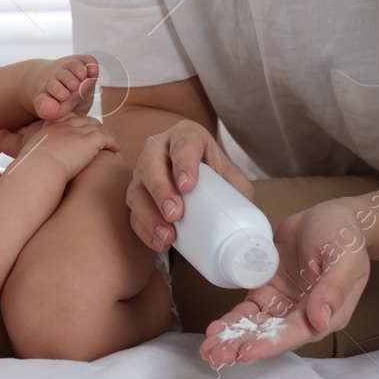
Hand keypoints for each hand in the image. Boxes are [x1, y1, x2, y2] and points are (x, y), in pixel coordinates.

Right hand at [0, 114, 119, 181]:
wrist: (39, 168)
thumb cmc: (28, 163)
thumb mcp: (18, 146)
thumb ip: (8, 140)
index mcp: (50, 125)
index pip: (66, 117)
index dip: (75, 121)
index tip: (80, 125)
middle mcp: (65, 125)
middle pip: (83, 120)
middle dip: (92, 125)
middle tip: (100, 132)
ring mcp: (79, 132)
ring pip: (96, 128)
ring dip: (104, 134)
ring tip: (110, 141)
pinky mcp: (90, 141)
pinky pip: (106, 138)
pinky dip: (112, 142)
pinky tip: (115, 148)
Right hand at [127, 119, 254, 254]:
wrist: (200, 183)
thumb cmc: (217, 177)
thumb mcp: (232, 177)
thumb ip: (239, 192)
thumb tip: (246, 218)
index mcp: (186, 136)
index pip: (182, 142)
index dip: (183, 162)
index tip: (189, 185)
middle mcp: (159, 149)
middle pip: (150, 163)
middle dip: (161, 190)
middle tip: (175, 213)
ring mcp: (143, 172)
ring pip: (136, 189)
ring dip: (149, 214)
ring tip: (168, 235)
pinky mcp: (137, 195)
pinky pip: (132, 212)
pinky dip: (145, 229)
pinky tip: (160, 243)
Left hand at [199, 199, 370, 367]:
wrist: (331, 216)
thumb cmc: (344, 237)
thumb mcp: (344, 258)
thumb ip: (333, 289)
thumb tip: (320, 320)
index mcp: (327, 314)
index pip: (295, 334)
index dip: (269, 344)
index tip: (245, 352)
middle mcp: (304, 314)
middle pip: (271, 335)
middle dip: (243, 346)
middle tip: (216, 356)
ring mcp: (284, 302)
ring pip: (256, 325)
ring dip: (233, 337)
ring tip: (208, 349)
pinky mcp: (269, 289)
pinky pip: (248, 309)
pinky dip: (232, 319)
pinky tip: (215, 328)